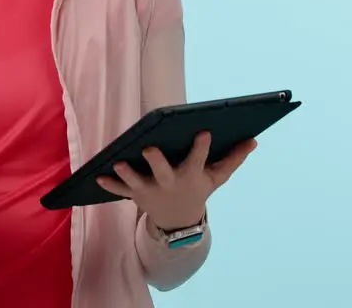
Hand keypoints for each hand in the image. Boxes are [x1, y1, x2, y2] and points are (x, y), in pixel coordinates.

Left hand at [96, 132, 256, 230]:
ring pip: (137, 182)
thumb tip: (254, 140)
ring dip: (128, 174)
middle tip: (150, 148)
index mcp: (191, 175)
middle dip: (157, 162)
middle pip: (163, 172)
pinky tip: (98, 176)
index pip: (198, 159)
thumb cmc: (198, 189)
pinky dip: (109, 185)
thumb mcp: (217, 177)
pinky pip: (120, 191)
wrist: (179, 220)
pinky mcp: (135, 195)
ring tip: (120, 162)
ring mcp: (151, 190)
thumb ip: (233, 159)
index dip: (201, 147)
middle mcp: (170, 183)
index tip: (204, 131)